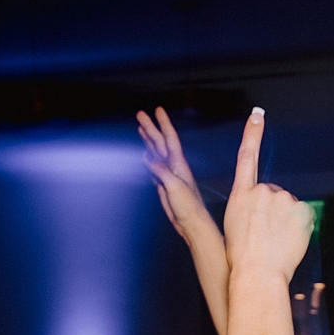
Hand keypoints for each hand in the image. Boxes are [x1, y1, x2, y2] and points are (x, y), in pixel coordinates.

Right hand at [136, 107, 217, 245]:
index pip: (170, 139)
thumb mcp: (175, 187)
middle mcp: (173, 167)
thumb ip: (162, 171)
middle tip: (141, 114)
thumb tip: (148, 157)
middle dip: (151, 128)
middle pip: (160, 142)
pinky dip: (148, 157)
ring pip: (156, 152)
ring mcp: (169, 175)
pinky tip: (145, 153)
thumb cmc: (189, 208)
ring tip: (141, 128)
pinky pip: (154, 166)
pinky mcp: (164, 185)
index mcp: (178, 165)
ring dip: (149, 139)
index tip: (157, 110)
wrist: (192, 224)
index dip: (163, 124)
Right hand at [219, 110, 314, 288]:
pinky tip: (290, 241)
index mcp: (241, 195)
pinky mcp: (301, 209)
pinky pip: (303, 216)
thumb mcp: (236, 225)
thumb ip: (251, 208)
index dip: (252, 133)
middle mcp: (262, 191)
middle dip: (274, 210)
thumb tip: (268, 208)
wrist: (257, 273)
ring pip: (289, 206)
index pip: (247, 156)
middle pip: (274, 194)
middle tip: (267, 234)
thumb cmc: (243, 257)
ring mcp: (283, 199)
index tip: (258, 114)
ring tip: (277, 240)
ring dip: (286, 220)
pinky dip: (300, 227)